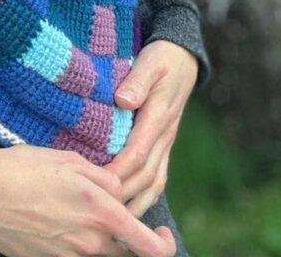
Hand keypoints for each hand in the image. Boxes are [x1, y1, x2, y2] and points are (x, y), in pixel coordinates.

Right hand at [0, 141, 176, 256]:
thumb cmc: (24, 169)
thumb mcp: (70, 162)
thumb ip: (105, 179)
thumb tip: (120, 192)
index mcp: (100, 212)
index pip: (147, 246)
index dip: (163, 244)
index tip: (163, 235)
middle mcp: (88, 242)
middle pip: (125, 253)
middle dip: (132, 240)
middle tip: (126, 220)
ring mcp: (68, 256)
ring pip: (99, 254)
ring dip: (103, 239)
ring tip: (87, 213)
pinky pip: (75, 256)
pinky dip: (77, 242)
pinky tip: (61, 219)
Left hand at [105, 41, 198, 218]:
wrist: (182, 59)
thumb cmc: (161, 59)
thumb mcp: (149, 61)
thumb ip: (137, 81)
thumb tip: (123, 101)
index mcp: (158, 116)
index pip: (137, 152)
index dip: (119, 171)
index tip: (98, 185)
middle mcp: (164, 135)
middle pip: (145, 175)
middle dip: (124, 196)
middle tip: (100, 212)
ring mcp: (166, 143)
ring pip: (154, 182)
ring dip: (136, 203)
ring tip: (114, 221)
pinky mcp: (164, 145)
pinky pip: (157, 177)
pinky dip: (144, 195)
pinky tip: (129, 207)